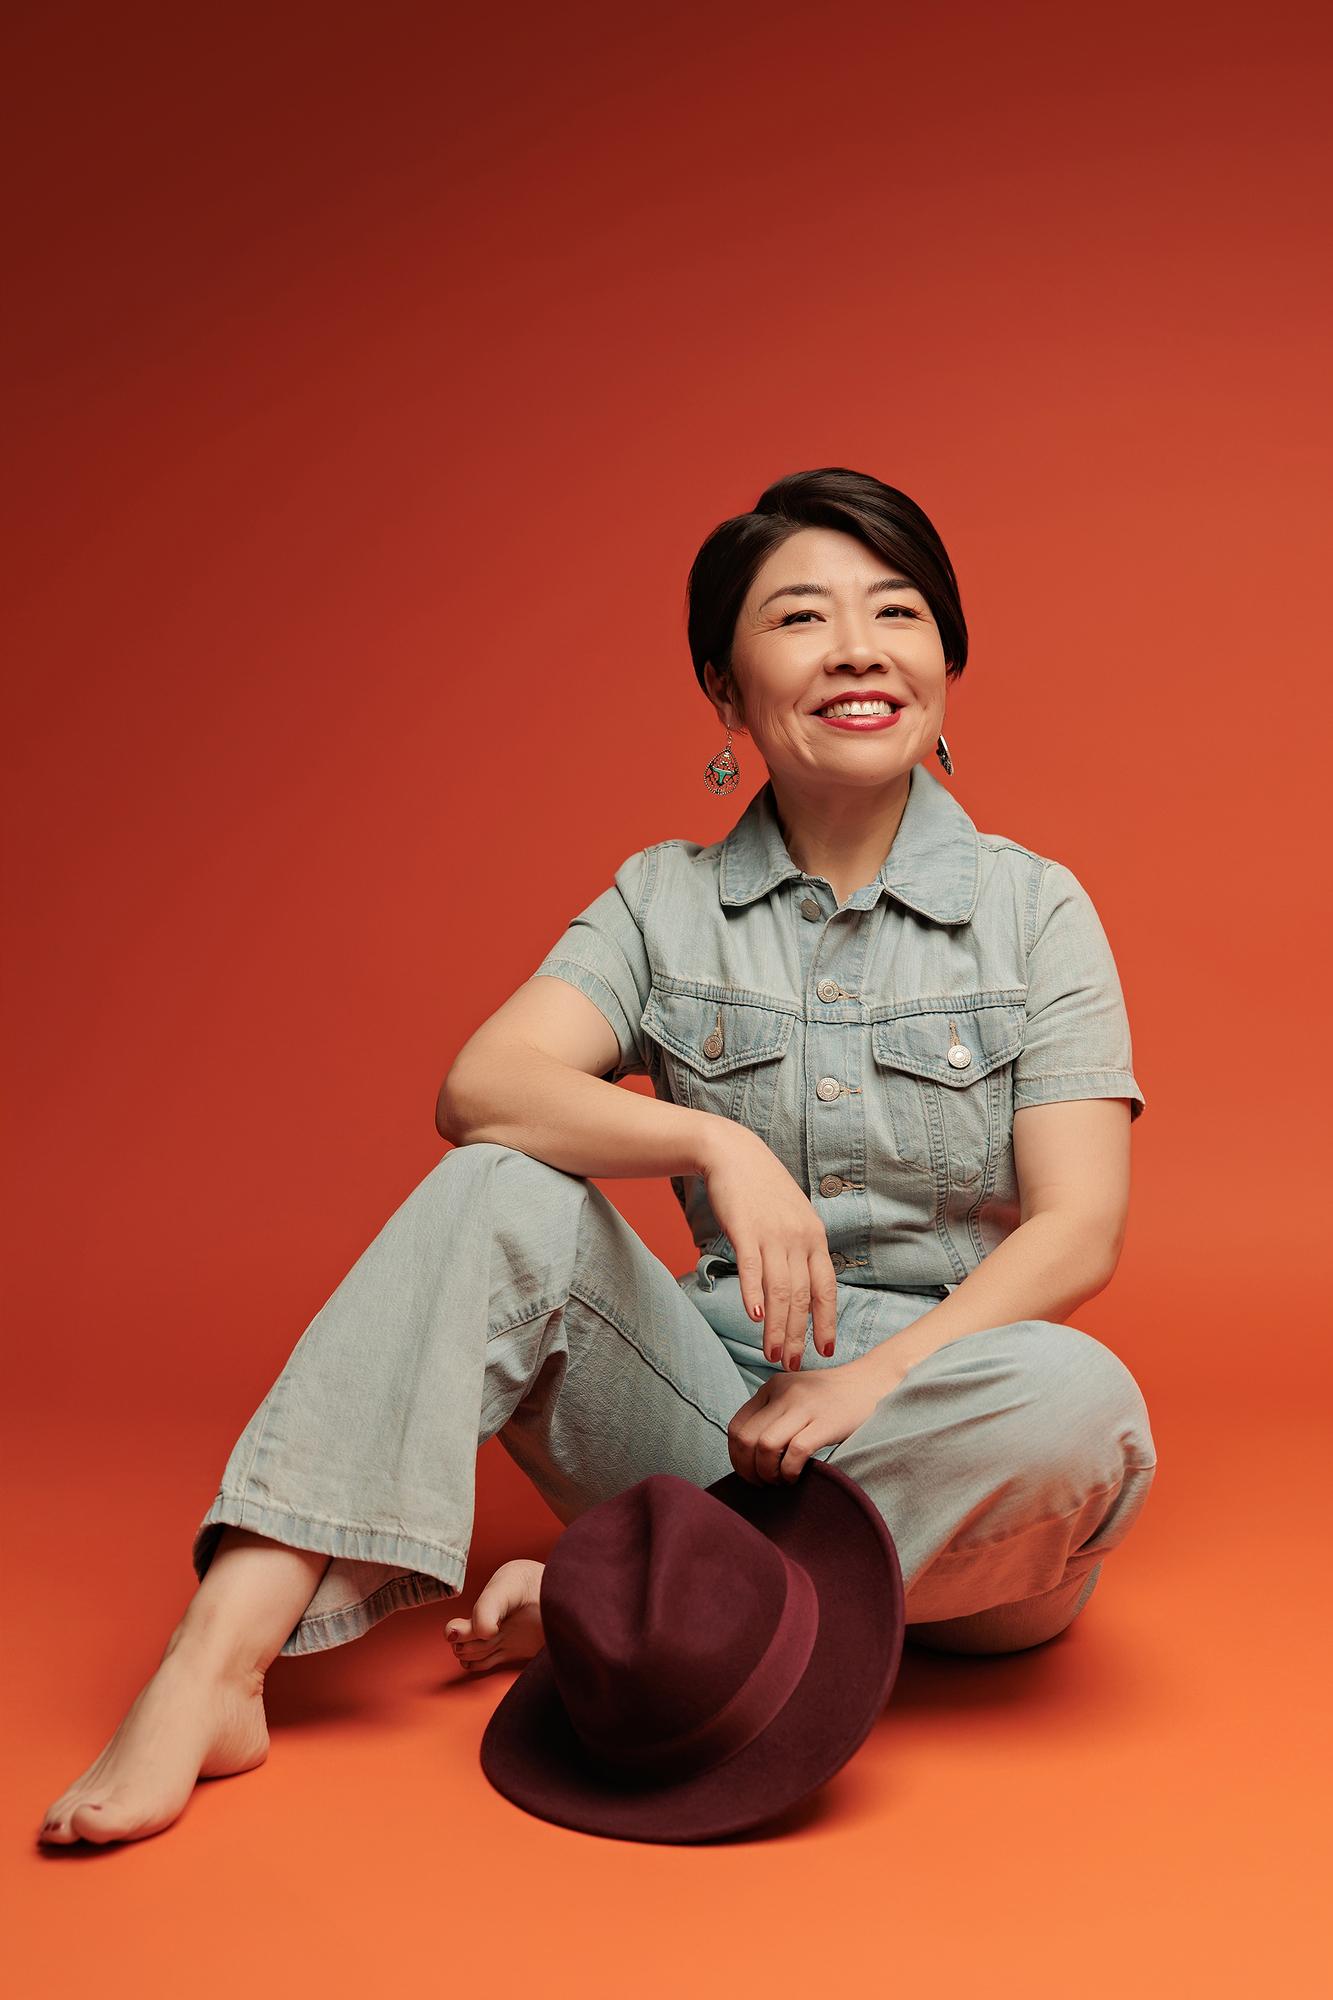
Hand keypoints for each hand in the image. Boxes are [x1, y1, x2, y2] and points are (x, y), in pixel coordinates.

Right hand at [696, 1120, 838, 1371]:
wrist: (734, 1154)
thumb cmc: (763, 1190)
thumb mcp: (793, 1219)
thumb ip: (800, 1252)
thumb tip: (803, 1291)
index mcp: (814, 1238)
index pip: (826, 1288)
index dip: (827, 1322)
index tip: (826, 1350)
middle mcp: (799, 1238)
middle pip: (802, 1297)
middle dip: (798, 1335)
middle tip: (791, 1364)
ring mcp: (772, 1234)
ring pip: (779, 1290)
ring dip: (776, 1326)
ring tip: (771, 1353)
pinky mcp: (745, 1229)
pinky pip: (752, 1267)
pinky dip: (754, 1293)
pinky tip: (753, 1316)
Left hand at [727, 1353, 907, 1484]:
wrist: (872, 1383)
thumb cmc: (831, 1399)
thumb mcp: (794, 1396)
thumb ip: (772, 1415)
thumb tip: (747, 1457)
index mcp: (771, 1387)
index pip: (736, 1426)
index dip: (736, 1457)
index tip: (748, 1473)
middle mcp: (784, 1393)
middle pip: (746, 1438)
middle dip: (748, 1469)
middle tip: (762, 1483)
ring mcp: (805, 1406)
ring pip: (765, 1446)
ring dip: (767, 1473)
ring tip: (780, 1481)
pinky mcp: (826, 1422)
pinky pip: (795, 1452)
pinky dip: (789, 1471)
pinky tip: (796, 1477)